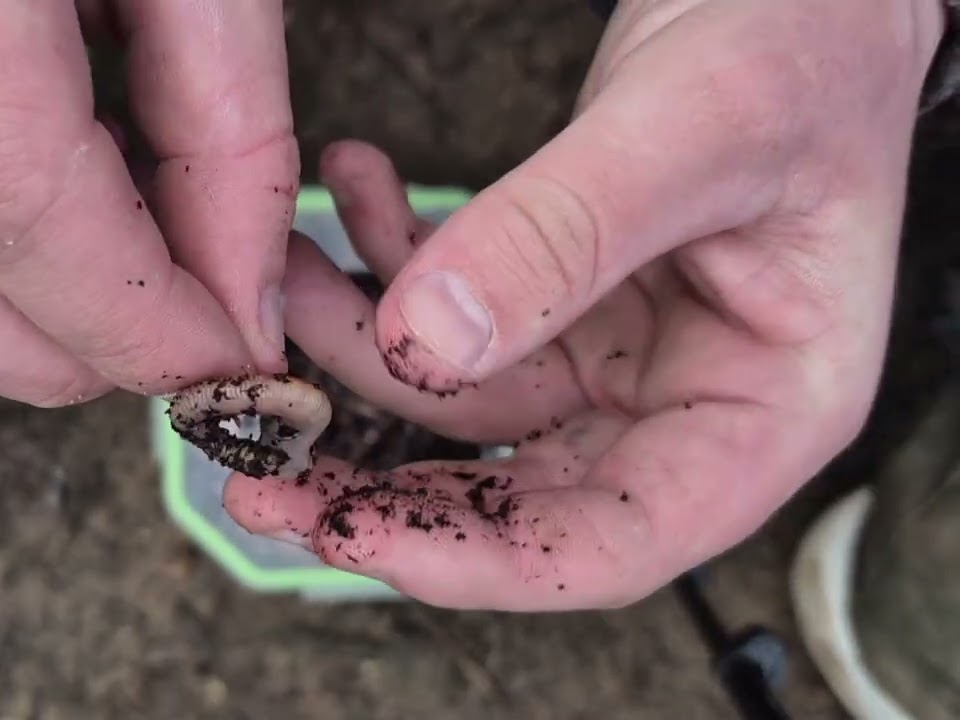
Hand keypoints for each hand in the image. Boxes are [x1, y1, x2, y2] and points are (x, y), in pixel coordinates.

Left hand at [222, 0, 945, 609]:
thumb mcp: (696, 130)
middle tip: (255, 473)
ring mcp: (618, 357)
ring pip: (460, 393)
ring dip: (360, 339)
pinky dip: (393, 259)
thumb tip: (425, 344)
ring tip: (282, 269)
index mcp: (764, 413)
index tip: (355, 537)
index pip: (616, 541)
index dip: (482, 562)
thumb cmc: (806, 48)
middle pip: (515, 495)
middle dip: (380, 485)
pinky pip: (456, 310)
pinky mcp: (563, 301)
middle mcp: (683, 406)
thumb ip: (562, 239)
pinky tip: (352, 186)